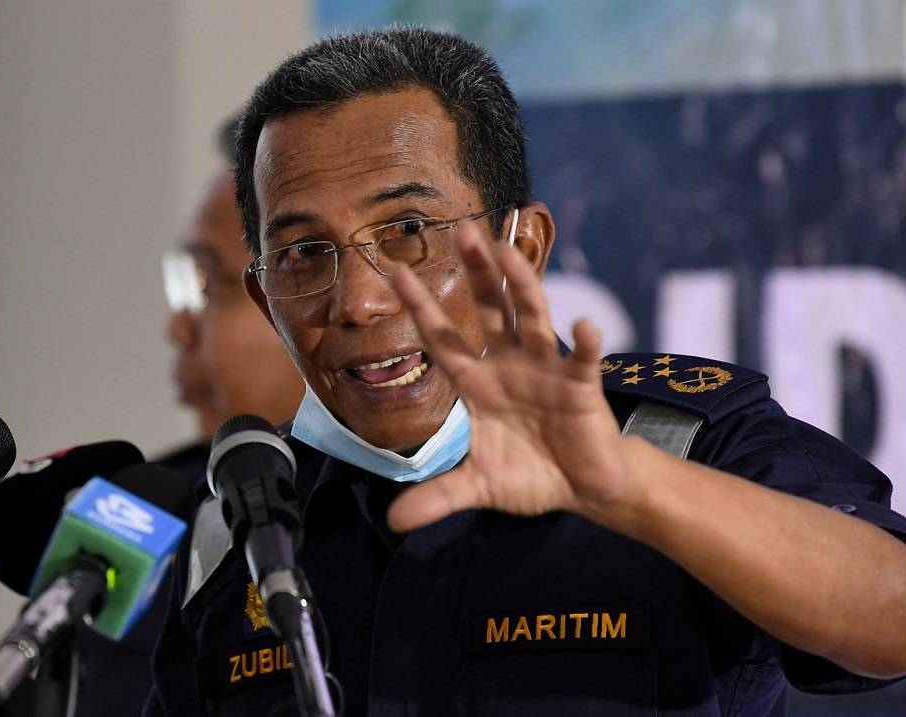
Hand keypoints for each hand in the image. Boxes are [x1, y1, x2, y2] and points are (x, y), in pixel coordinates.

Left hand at [387, 227, 631, 531]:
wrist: (582, 488)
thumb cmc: (531, 475)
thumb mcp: (478, 486)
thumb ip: (438, 497)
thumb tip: (394, 523)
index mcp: (478, 383)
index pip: (442, 339)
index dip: (420, 307)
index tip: (393, 271)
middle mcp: (509, 365)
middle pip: (487, 311)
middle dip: (475, 273)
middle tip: (460, 230)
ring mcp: (546, 370)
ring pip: (531, 318)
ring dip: (522, 285)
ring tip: (507, 252)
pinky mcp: (582, 386)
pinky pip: (583, 361)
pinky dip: (585, 345)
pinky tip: (585, 329)